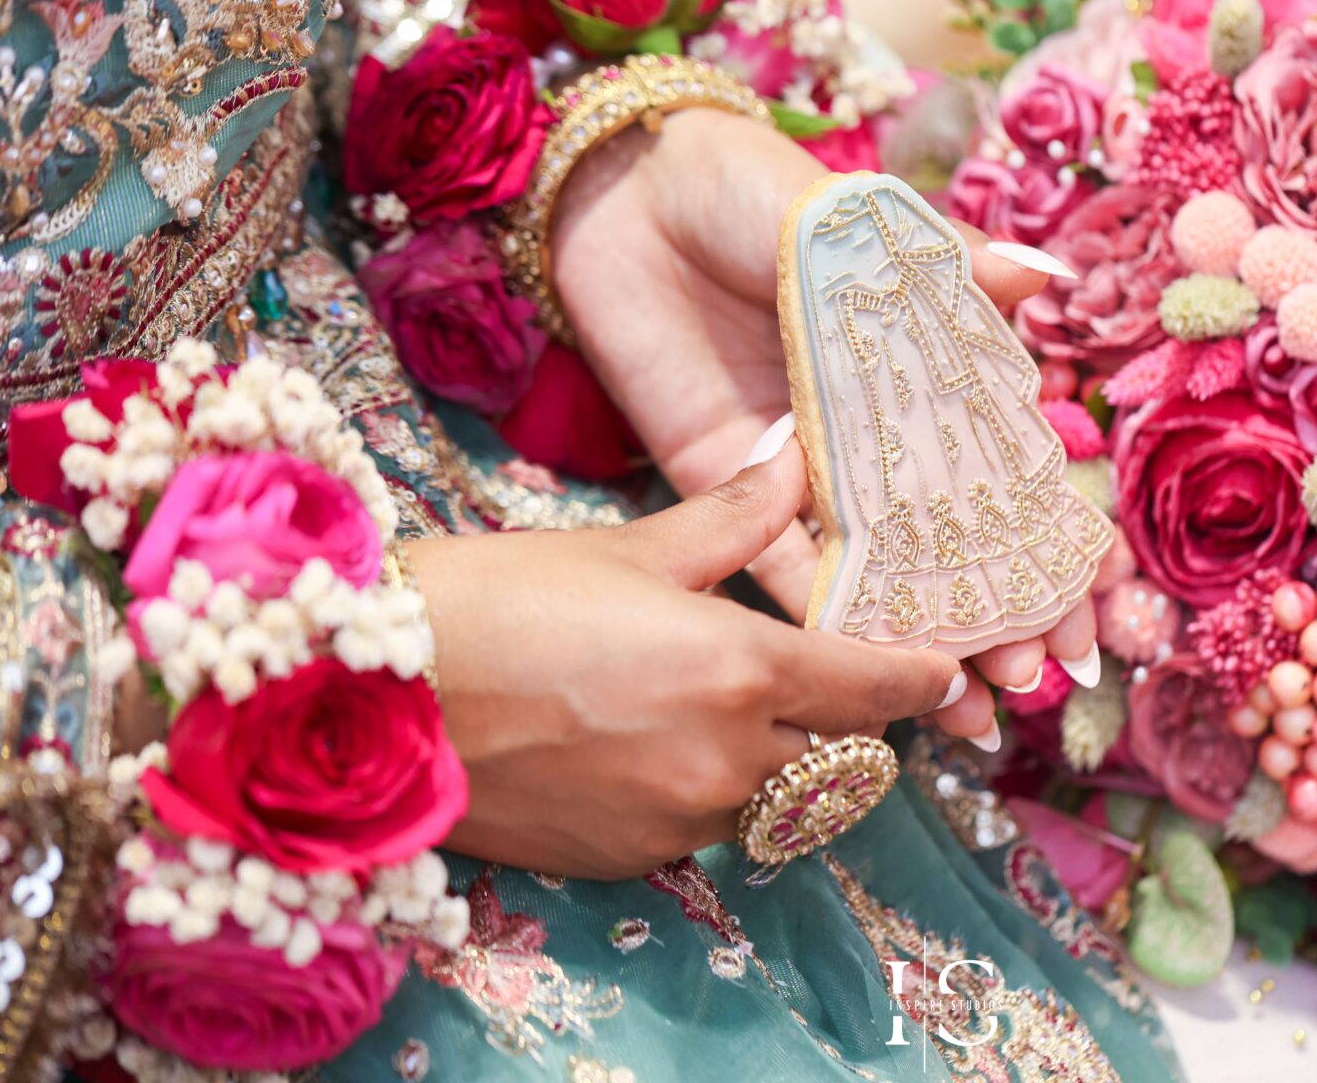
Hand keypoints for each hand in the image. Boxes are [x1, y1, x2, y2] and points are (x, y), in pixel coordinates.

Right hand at [409, 440, 962, 878]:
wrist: (373, 698)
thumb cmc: (499, 600)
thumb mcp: (630, 548)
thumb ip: (735, 516)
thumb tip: (797, 455)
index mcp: (743, 673)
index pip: (877, 690)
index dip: (919, 677)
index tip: (943, 668)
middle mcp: (727, 761)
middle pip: (839, 752)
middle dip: (842, 716)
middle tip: (818, 671)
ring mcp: (679, 821)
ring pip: (774, 795)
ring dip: (772, 756)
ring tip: (712, 700)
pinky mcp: (631, 861)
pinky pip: (706, 827)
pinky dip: (704, 791)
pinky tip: (647, 743)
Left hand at [550, 109, 1100, 746]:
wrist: (633, 193)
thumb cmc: (760, 193)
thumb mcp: (867, 223)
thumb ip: (954, 267)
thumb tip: (1051, 281)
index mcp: (920, 372)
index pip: (1006, 471)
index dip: (1051, 536)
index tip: (1096, 598)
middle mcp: (873, 434)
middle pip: (954, 542)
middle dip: (1003, 613)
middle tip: (1040, 676)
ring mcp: (806, 469)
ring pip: (881, 575)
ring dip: (928, 644)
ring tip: (980, 709)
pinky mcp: (731, 487)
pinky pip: (784, 568)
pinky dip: (830, 623)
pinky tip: (877, 674)